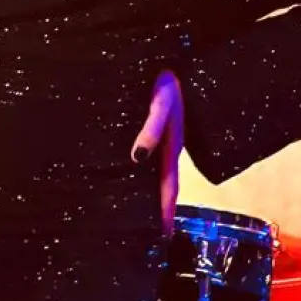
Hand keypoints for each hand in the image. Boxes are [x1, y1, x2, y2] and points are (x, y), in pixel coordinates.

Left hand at [131, 69, 183, 237]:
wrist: (171, 62)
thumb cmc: (168, 82)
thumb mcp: (161, 103)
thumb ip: (152, 128)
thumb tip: (139, 156)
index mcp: (171, 150)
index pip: (168, 190)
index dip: (164, 213)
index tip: (162, 237)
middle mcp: (165, 152)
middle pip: (161, 189)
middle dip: (157, 213)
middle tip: (149, 238)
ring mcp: (158, 145)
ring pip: (152, 178)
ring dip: (148, 198)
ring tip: (140, 220)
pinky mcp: (149, 135)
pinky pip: (144, 163)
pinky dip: (138, 178)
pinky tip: (129, 184)